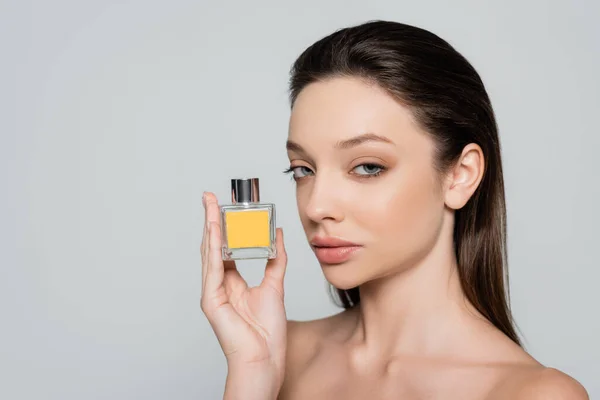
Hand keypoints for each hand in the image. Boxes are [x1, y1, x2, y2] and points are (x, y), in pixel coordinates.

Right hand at [200, 192, 287, 383]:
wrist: (265, 358)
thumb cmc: (268, 331)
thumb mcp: (275, 285)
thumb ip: (275, 259)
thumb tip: (276, 234)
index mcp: (232, 282)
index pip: (226, 247)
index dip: (226, 226)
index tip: (226, 206)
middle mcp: (219, 284)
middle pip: (214, 246)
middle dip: (212, 220)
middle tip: (211, 197)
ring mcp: (212, 292)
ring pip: (209, 252)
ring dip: (210, 226)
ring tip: (210, 204)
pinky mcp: (210, 299)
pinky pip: (212, 267)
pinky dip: (214, 246)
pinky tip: (215, 229)